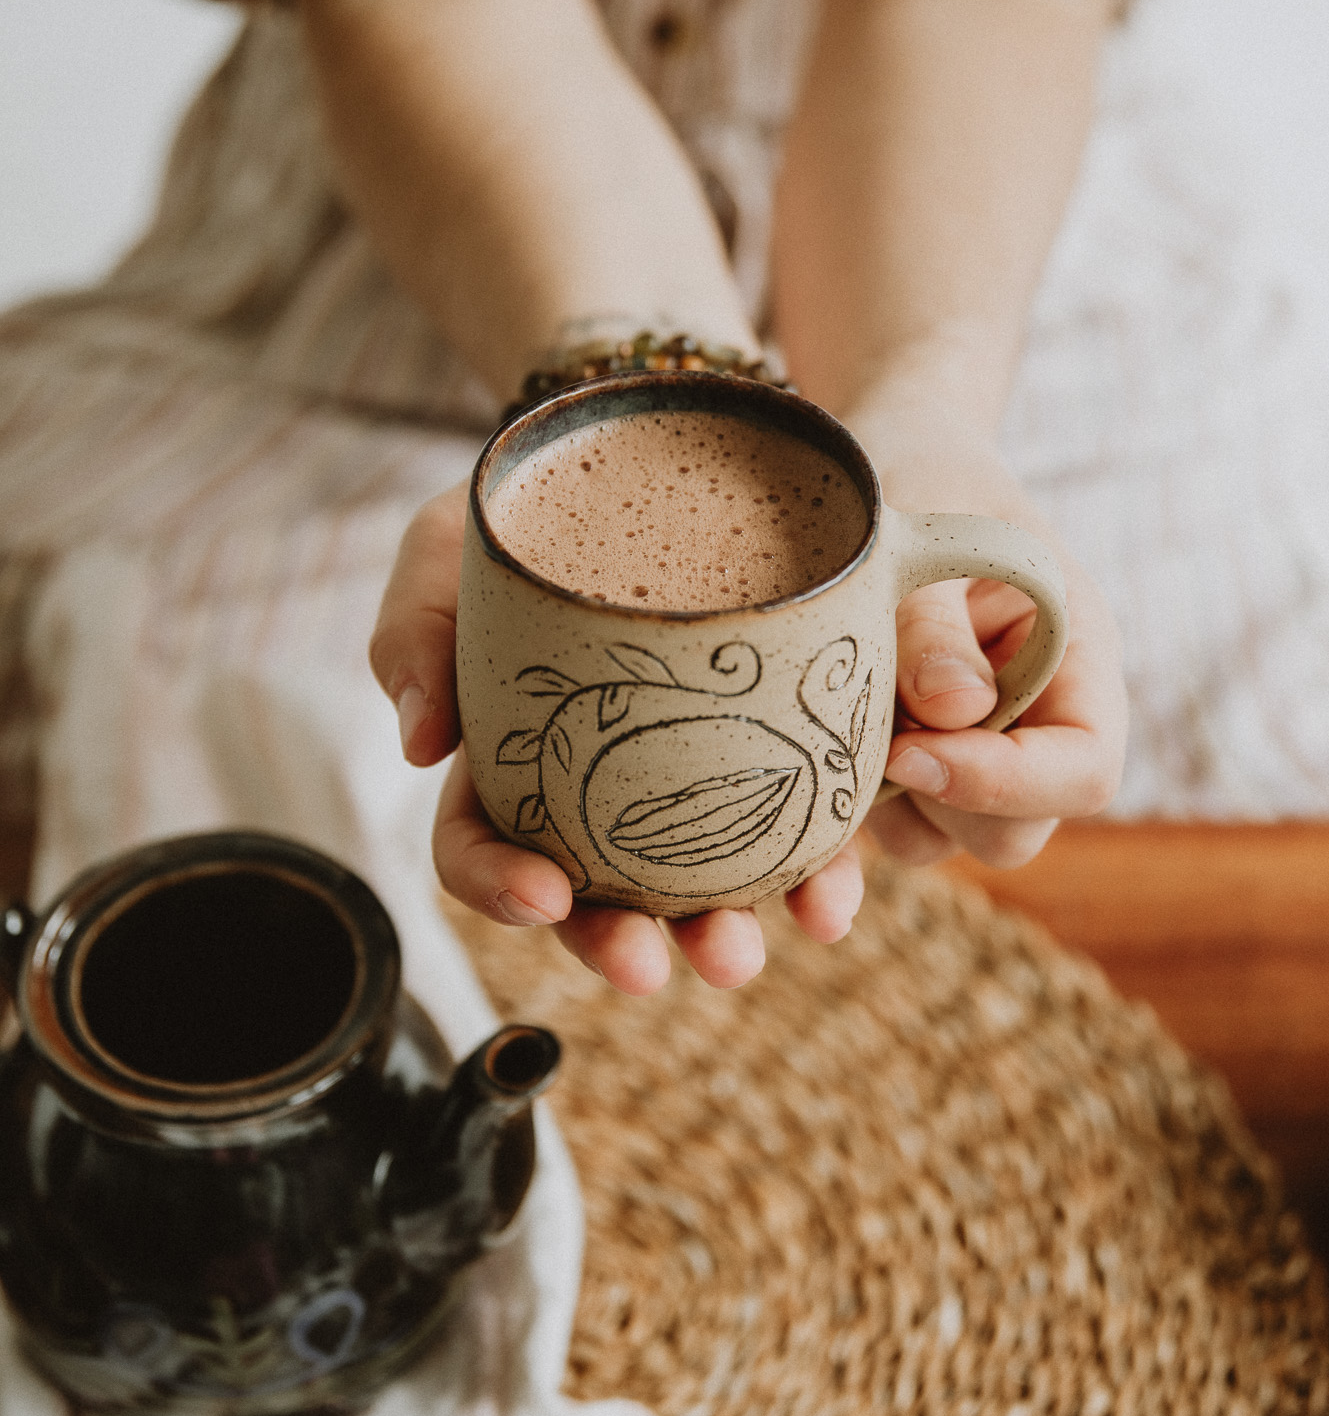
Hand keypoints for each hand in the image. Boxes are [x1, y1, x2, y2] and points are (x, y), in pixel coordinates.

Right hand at [370, 483, 865, 994]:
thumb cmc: (539, 510)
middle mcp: (594, 792)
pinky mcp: (776, 759)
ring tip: (738, 952)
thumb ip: (414, 627)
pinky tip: (828, 904)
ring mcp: (688, 784)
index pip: (481, 846)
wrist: (666, 455)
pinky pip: (797, 834)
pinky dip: (815, 879)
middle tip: (645, 960)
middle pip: (591, 895)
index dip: (499, 886)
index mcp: (506, 760)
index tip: (543, 893)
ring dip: (712, 935)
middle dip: (614, 942)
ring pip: (695, 888)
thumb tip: (420, 742)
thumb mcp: (448, 545)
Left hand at [867, 446, 1127, 868]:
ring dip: (874, 801)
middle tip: (862, 720)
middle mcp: (1033, 726)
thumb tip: (952, 712)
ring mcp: (966, 756)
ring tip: (828, 702)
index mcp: (1076, 665)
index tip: (912, 752)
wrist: (888, 458)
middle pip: (1012, 832)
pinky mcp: (900, 769)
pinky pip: (876, 830)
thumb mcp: (932, 527)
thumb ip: (934, 621)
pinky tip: (792, 799)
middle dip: (933, 796)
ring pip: (937, 840)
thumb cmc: (923, 477)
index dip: (1005, 783)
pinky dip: (832, 828)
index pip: (1083, 770)